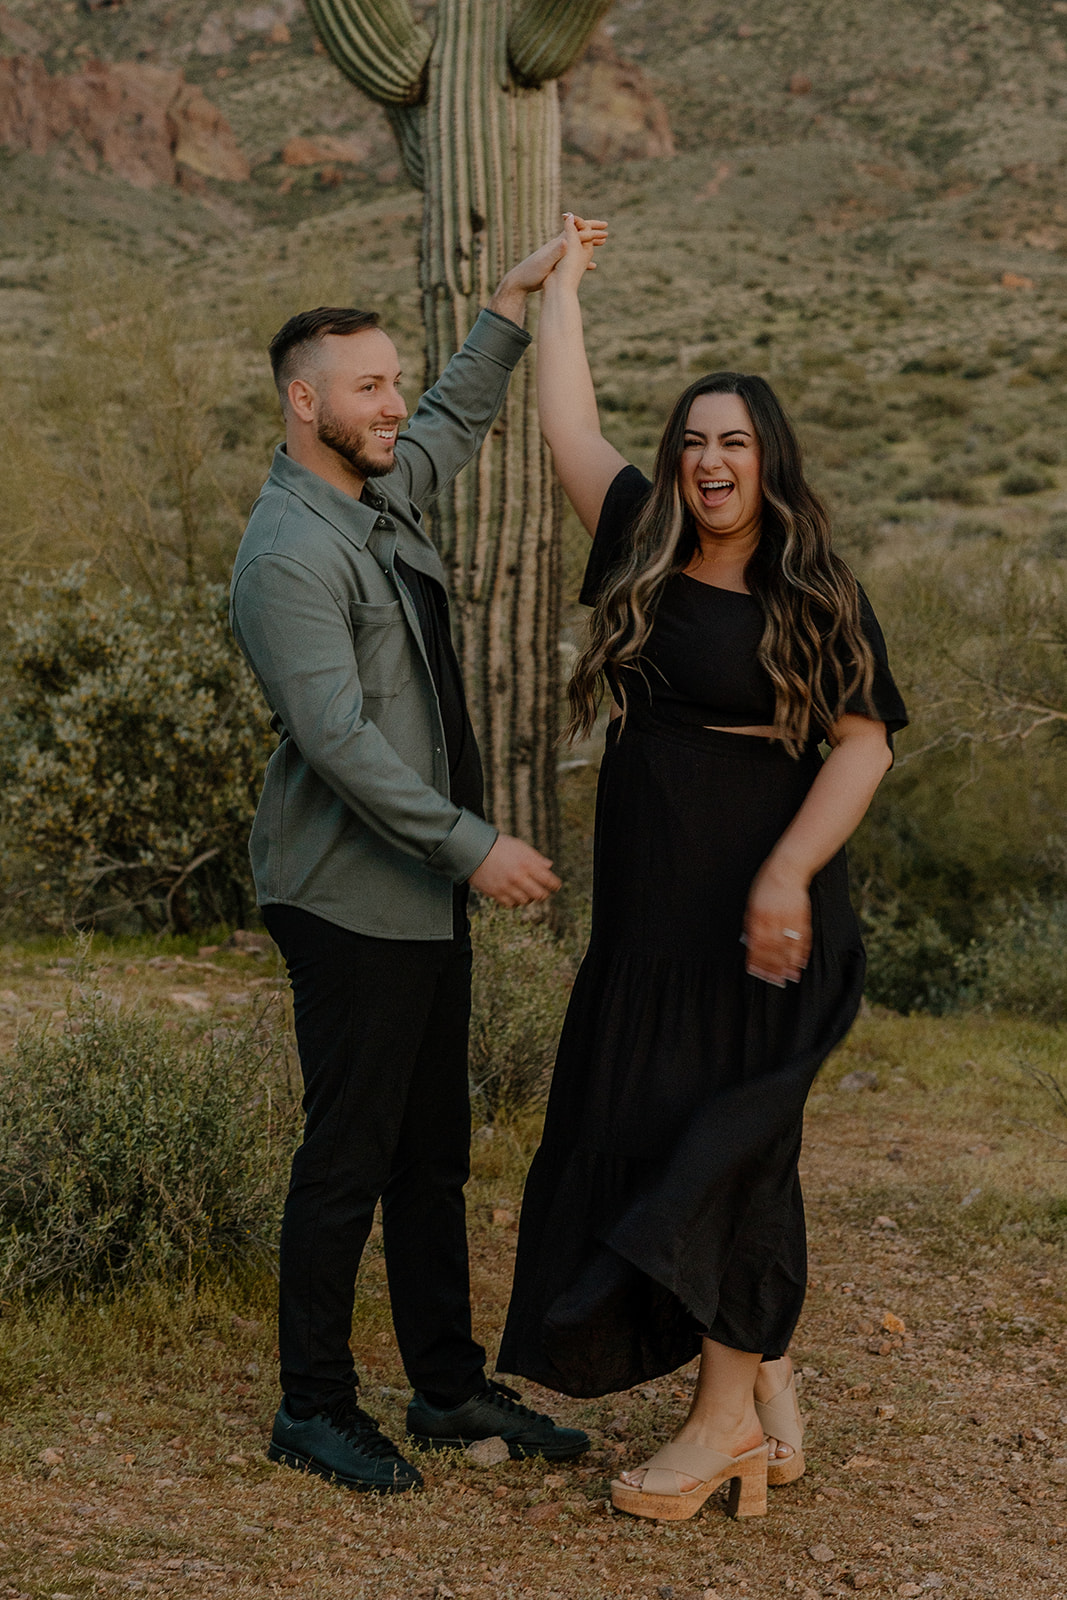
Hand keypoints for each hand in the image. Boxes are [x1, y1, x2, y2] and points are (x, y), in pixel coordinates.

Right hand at [469, 833, 561, 907]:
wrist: (474, 850)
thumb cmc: (500, 847)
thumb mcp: (520, 847)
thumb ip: (536, 858)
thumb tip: (549, 866)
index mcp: (527, 863)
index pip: (549, 880)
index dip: (555, 885)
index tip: (556, 886)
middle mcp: (518, 877)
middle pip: (540, 895)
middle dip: (543, 894)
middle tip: (542, 891)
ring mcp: (507, 887)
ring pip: (526, 901)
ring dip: (528, 897)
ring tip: (526, 891)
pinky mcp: (496, 893)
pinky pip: (511, 905)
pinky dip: (515, 901)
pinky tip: (514, 894)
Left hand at [488, 216, 606, 322]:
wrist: (519, 281)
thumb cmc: (531, 273)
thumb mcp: (544, 262)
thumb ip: (556, 251)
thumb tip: (567, 239)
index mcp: (558, 244)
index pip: (577, 232)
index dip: (592, 230)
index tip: (606, 231)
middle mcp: (558, 246)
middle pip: (578, 234)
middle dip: (592, 231)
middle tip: (606, 230)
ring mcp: (557, 254)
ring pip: (577, 245)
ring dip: (589, 243)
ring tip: (601, 243)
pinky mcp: (555, 263)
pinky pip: (573, 257)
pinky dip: (583, 258)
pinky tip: (589, 265)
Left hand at [742, 861, 810, 986]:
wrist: (786, 868)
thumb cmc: (766, 885)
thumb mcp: (751, 903)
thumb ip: (751, 923)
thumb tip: (749, 942)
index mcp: (758, 916)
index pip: (756, 944)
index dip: (756, 960)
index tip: (755, 972)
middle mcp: (773, 920)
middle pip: (772, 949)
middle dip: (773, 967)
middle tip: (774, 981)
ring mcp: (789, 919)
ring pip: (788, 947)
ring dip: (788, 964)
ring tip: (789, 977)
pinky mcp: (802, 917)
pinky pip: (803, 938)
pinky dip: (802, 952)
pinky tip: (801, 962)